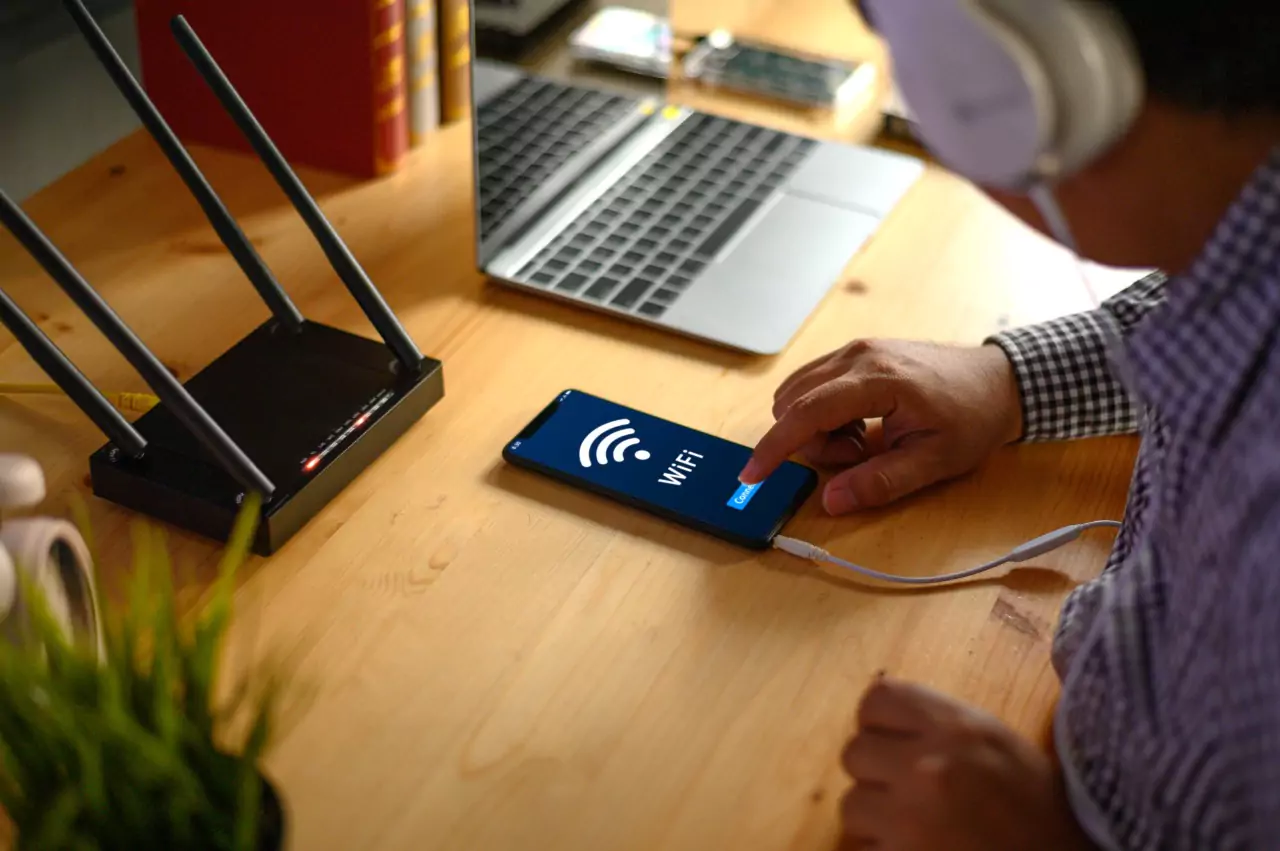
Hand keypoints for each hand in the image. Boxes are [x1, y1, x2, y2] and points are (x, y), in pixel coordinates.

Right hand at [740, 341, 1022, 514]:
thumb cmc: (972, 418)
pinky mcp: (855, 352)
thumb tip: (831, 501)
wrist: (999, 380)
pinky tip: (860, 423)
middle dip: (810, 442)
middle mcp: (858, 356)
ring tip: (863, 440)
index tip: (751, 476)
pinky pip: (812, 384)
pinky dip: (822, 412)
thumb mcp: (933, 462)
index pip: (806, 413)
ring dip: (816, 428)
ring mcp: (854, 349)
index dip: (774, 447)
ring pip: (797, 393)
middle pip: (794, 404)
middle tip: (859, 456)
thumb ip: (879, 482)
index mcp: (877, 380)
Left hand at [838, 677, 1095, 850]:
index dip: (878, 723)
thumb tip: (884, 717)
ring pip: (852, 805)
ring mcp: (909, 818)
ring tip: (914, 828)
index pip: (876, 700)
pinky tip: (917, 850)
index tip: (892, 743)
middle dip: (875, 774)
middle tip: (905, 792)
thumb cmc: (1039, 810)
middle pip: (854, 752)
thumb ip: (942, 724)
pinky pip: (862, 848)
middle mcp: (927, 765)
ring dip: (876, 819)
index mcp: (956, 726)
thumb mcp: (998, 744)